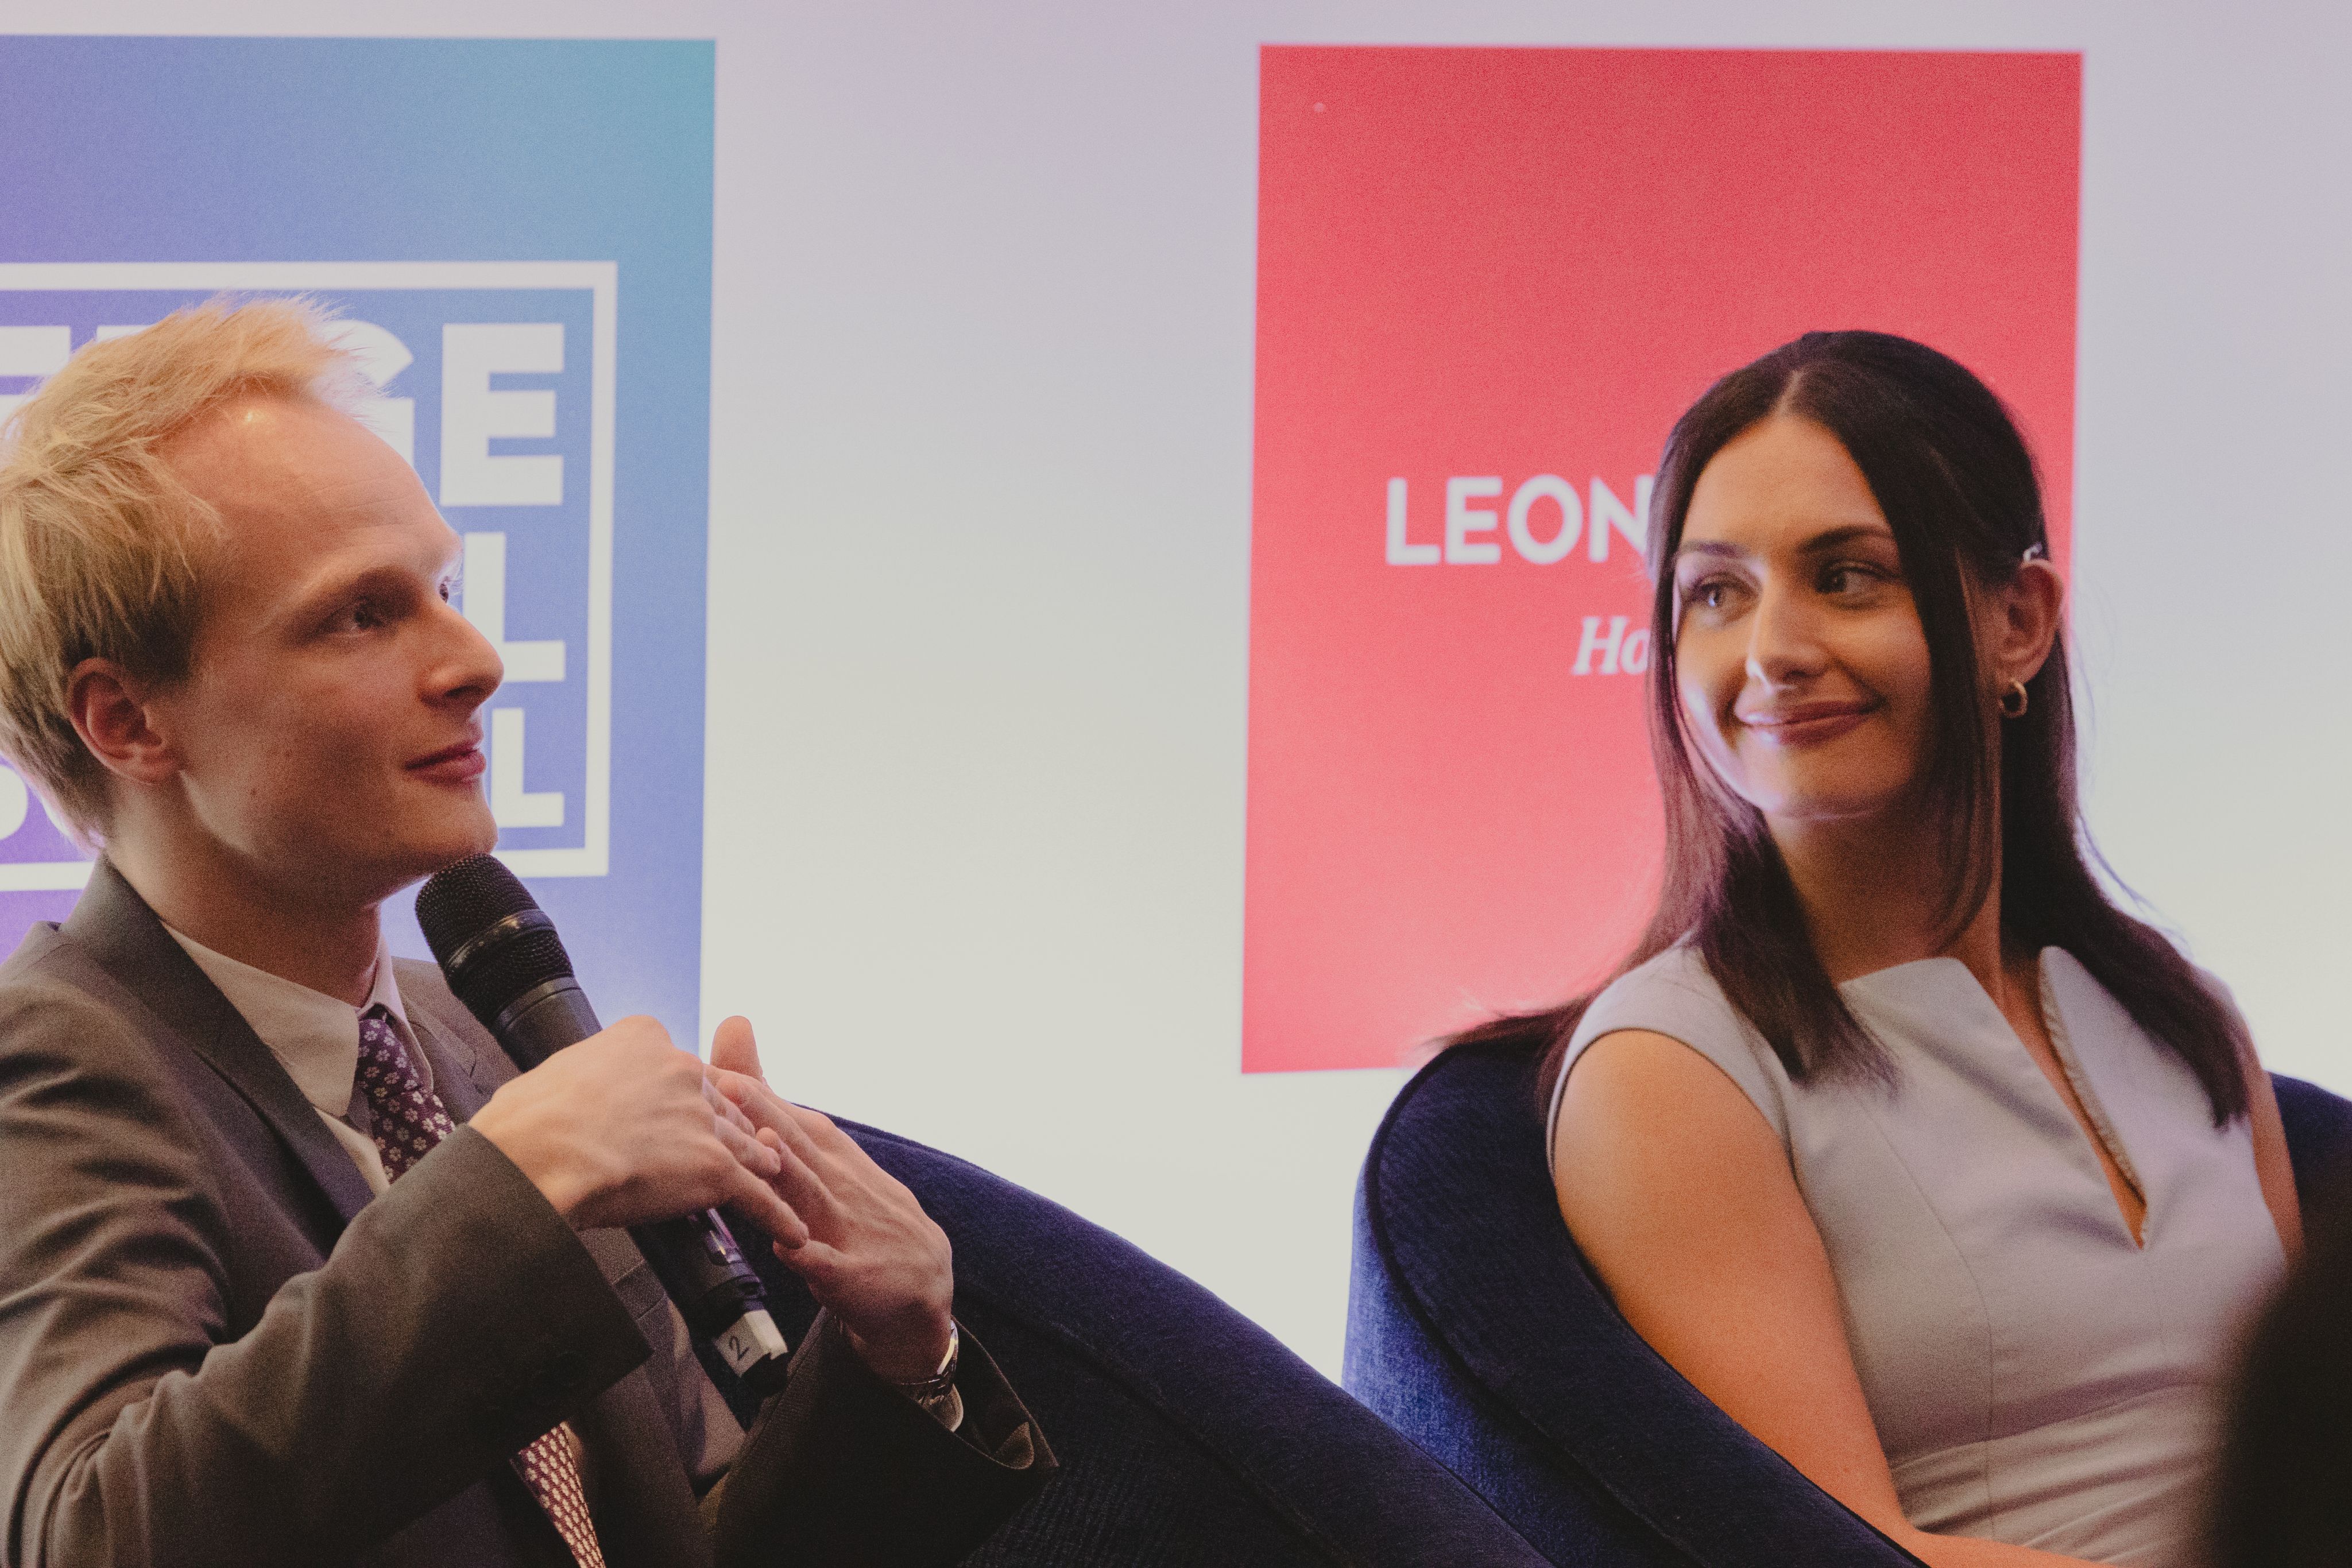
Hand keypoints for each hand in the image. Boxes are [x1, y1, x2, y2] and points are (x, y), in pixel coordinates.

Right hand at [470, 1014, 800, 1238]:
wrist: (533, 1158)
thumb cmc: (525, 1123)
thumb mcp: (558, 1072)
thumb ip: (584, 1075)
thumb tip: (572, 1092)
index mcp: (643, 1039)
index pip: (681, 1067)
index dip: (685, 1095)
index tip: (683, 1109)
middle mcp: (683, 1072)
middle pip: (721, 1104)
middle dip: (727, 1128)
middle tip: (736, 1148)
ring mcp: (702, 1120)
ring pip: (746, 1144)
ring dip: (762, 1165)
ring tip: (780, 1179)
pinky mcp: (713, 1168)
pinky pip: (756, 1195)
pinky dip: (777, 1216)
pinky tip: (793, 1231)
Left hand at [709, 1016, 955, 1384]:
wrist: (922, 1278)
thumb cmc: (861, 1211)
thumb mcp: (825, 1157)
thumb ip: (777, 1111)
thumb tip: (739, 1041)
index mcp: (830, 1156)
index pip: (788, 1119)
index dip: (752, 1093)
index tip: (710, 1067)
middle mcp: (839, 1184)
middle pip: (798, 1147)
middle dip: (765, 1115)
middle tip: (731, 1086)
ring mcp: (849, 1229)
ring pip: (814, 1199)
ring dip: (791, 1174)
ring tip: (765, 1150)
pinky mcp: (854, 1275)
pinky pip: (831, 1266)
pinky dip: (813, 1257)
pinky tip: (792, 1249)